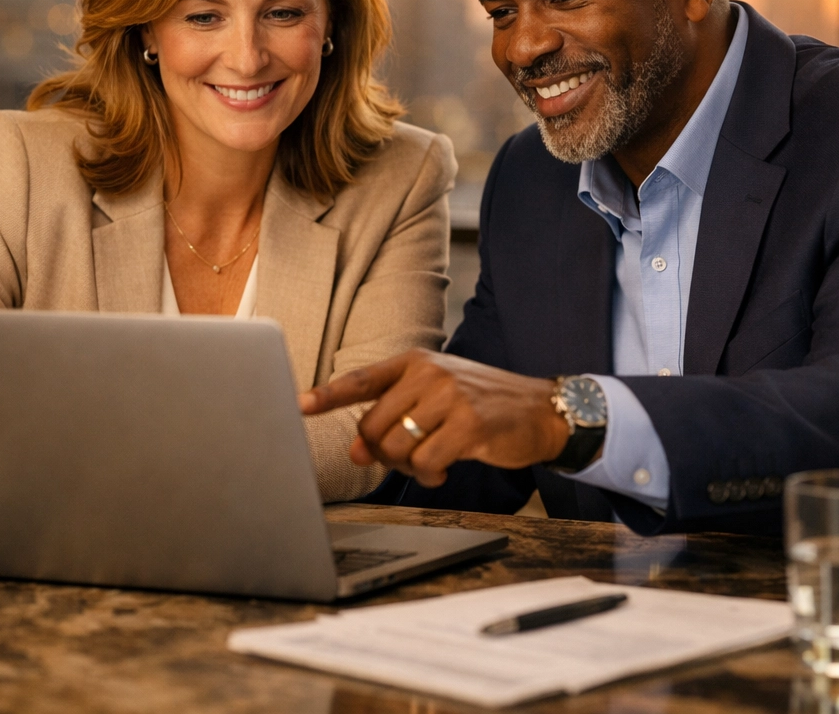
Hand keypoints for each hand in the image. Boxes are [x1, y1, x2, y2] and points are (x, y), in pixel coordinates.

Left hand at [298, 349, 570, 487]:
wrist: (539, 409)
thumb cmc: (480, 405)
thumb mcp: (435, 402)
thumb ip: (394, 421)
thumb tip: (357, 452)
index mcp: (414, 362)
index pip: (361, 380)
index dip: (327, 395)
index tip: (299, 405)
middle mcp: (429, 374)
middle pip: (373, 426)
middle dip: (382, 453)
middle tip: (406, 458)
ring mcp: (450, 397)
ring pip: (397, 447)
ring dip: (407, 467)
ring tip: (428, 463)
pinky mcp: (469, 425)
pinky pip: (426, 462)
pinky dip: (429, 475)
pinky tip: (443, 470)